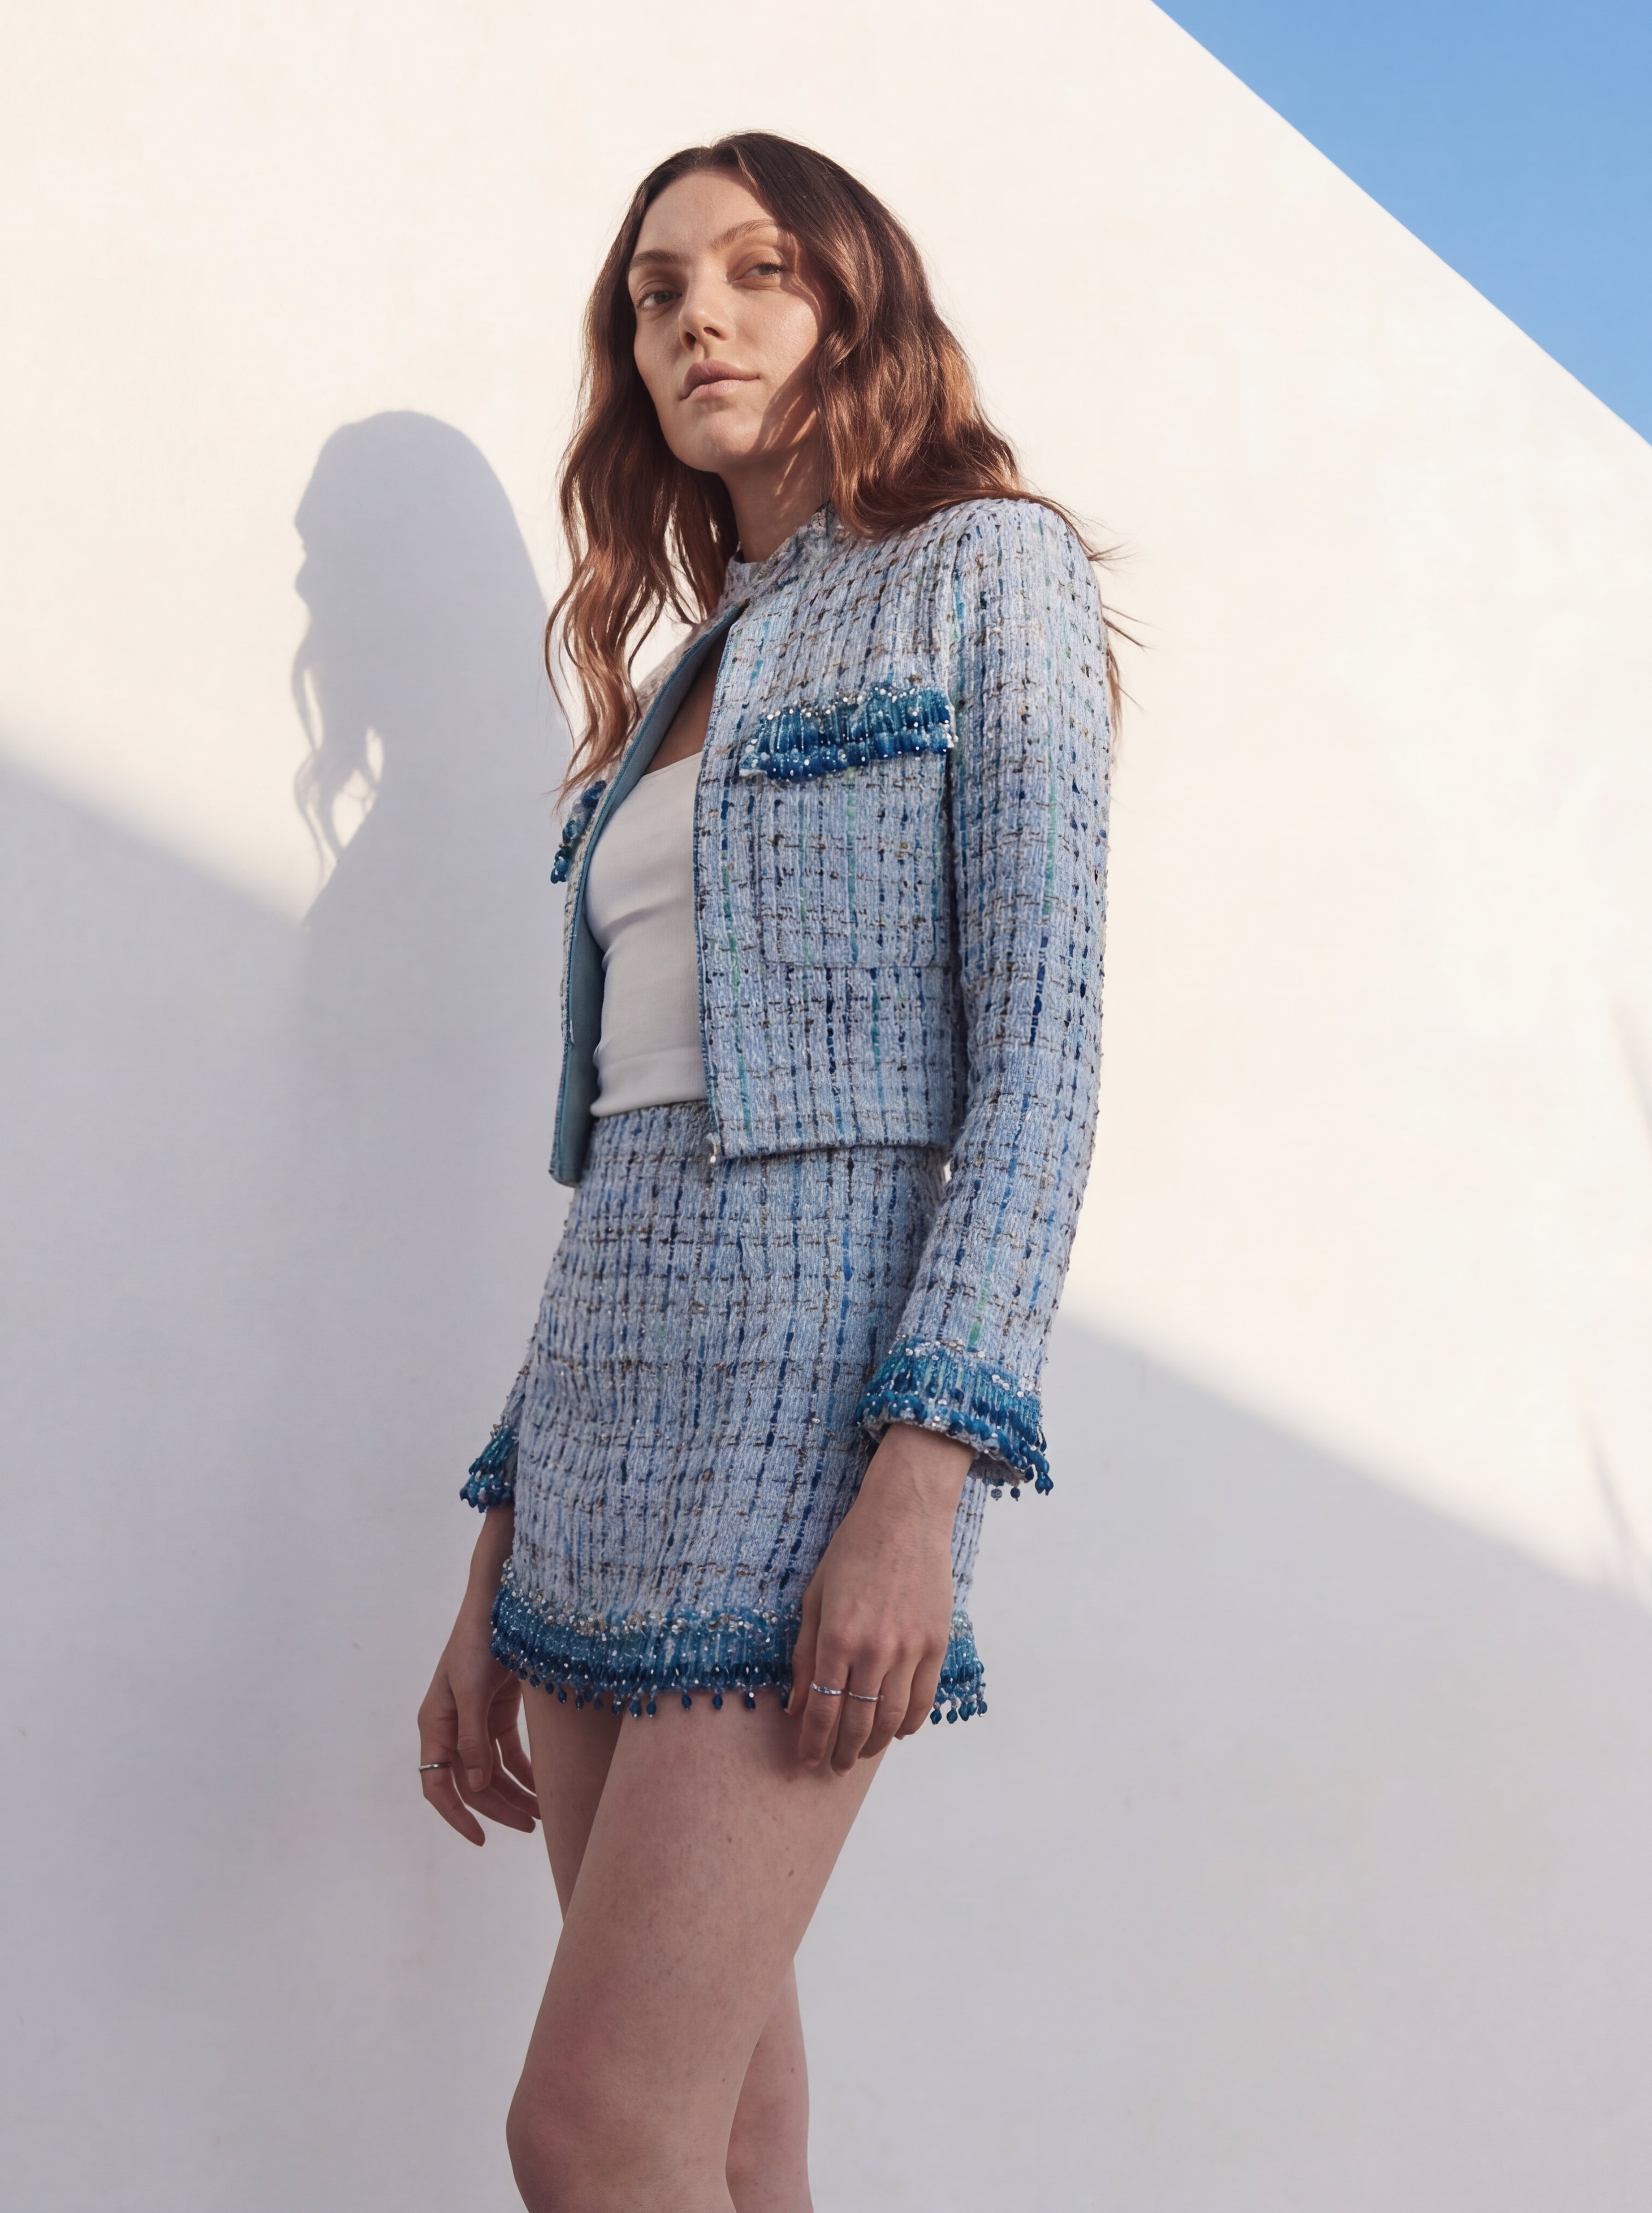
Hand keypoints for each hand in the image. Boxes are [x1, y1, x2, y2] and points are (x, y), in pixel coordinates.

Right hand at [417, 1507, 539, 1845]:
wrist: (501, 1599)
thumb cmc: (481, 1638)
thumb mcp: (473, 1689)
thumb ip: (473, 1738)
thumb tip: (476, 1786)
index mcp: (435, 1723)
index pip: (437, 1784)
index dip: (456, 1816)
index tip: (480, 1839)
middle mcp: (451, 1725)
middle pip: (470, 1782)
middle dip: (498, 1808)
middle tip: (532, 1827)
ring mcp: (474, 1718)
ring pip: (491, 1771)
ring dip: (514, 1793)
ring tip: (544, 1813)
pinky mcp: (497, 1709)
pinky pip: (508, 1752)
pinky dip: (524, 1770)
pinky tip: (543, 1785)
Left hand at [787, 1424, 972, 1772]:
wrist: (904, 1517)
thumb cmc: (852, 1553)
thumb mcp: (815, 1599)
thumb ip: (806, 1655)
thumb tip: (797, 1707)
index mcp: (837, 1636)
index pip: (823, 1709)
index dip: (813, 1742)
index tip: (807, 1761)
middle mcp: (874, 1648)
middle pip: (857, 1721)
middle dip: (843, 1752)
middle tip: (834, 1767)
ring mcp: (910, 1648)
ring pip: (892, 1717)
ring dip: (874, 1743)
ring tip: (861, 1754)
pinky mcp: (936, 1643)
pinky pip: (924, 1698)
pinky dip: (909, 1722)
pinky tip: (896, 1731)